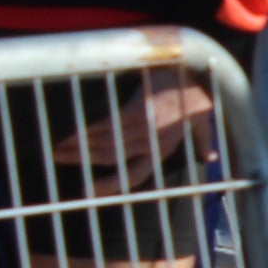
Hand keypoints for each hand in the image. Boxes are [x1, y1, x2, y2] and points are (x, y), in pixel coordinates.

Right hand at [52, 72, 218, 189]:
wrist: (197, 74)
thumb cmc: (199, 96)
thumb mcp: (203, 124)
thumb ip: (202, 142)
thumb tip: (210, 155)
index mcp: (163, 149)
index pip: (133, 176)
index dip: (109, 186)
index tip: (88, 192)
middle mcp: (152, 144)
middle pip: (110, 160)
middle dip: (82, 161)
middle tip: (57, 159)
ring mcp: (144, 128)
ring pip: (105, 144)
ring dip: (79, 145)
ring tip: (58, 146)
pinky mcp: (137, 111)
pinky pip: (107, 125)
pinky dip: (88, 130)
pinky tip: (72, 131)